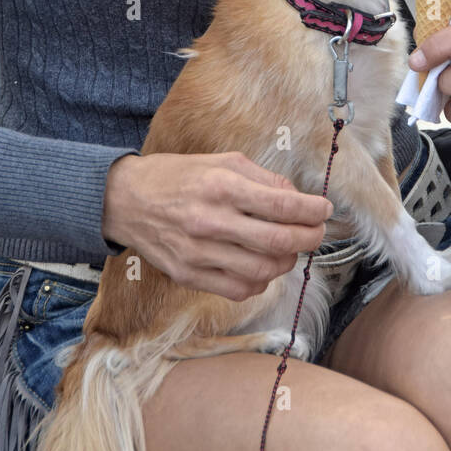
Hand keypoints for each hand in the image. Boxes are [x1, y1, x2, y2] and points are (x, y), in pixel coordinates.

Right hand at [101, 150, 332, 301]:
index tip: (324, 210)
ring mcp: (198, 253)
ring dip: (287, 261)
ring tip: (289, 248)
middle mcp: (210, 221)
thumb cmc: (177, 176)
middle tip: (317, 233)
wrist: (125, 200)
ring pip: (263, 270)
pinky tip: (262, 266)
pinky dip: (261, 281)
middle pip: (277, 241)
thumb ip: (262, 179)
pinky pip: (240, 289)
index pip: (280, 203)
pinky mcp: (188, 275)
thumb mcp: (221, 161)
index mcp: (220, 185)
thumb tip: (296, 197)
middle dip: (309, 238)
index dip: (311, 210)